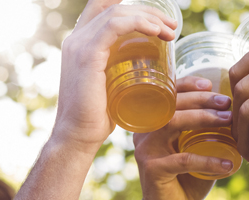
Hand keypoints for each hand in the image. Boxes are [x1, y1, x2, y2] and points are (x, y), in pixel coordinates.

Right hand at [52, 0, 177, 154]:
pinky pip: (113, 26)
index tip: (159, 20)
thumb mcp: (109, 86)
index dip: (131, 7)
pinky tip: (156, 30)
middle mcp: (76, 39)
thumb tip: (146, 72)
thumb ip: (120, 73)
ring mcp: (79, 45)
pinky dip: (137, 22)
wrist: (78, 136)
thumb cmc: (97, 118)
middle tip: (172, 27)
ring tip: (171, 32)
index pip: (103, 8)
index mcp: (80, 43)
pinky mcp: (86, 55)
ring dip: (149, 17)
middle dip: (147, 11)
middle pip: (114, 8)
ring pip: (116, 14)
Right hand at [134, 76, 233, 199]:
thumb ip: (207, 129)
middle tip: (227, 102)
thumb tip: (236, 106)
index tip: (213, 83)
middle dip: (201, 99)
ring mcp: (145, 150)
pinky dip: (208, 161)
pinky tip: (228, 165)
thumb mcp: (197, 149)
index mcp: (152, 122)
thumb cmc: (187, 178)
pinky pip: (183, 160)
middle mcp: (144, 132)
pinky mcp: (152, 170)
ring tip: (228, 121)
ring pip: (173, 123)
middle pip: (171, 104)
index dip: (189, 85)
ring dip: (203, 119)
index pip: (167, 94)